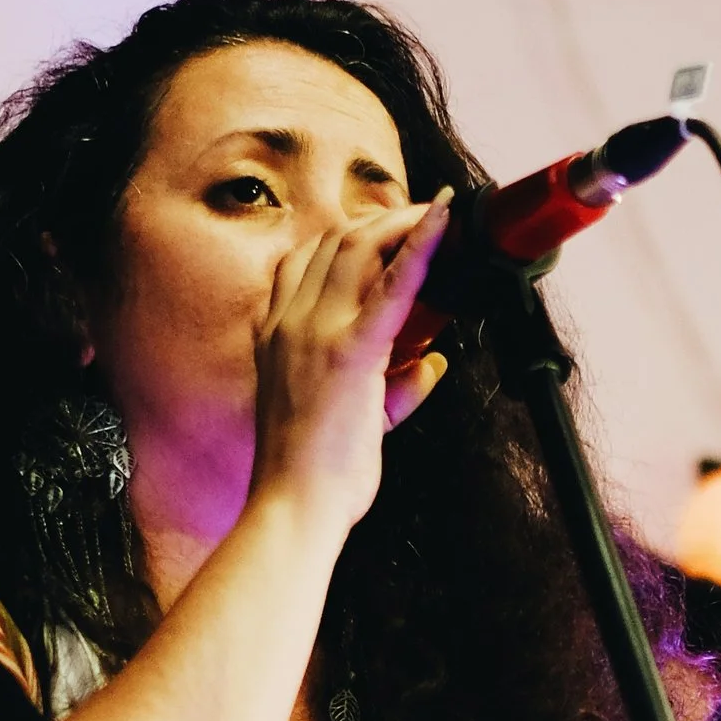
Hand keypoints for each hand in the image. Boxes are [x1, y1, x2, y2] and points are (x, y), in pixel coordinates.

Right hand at [249, 192, 450, 527]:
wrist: (291, 507)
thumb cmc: (313, 474)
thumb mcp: (344, 416)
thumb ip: (389, 385)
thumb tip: (430, 365)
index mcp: (276, 334)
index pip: (305, 260)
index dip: (347, 236)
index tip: (382, 229)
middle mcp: (288, 323)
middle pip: (335, 242)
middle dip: (382, 220)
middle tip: (425, 215)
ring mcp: (314, 333)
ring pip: (358, 248)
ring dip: (402, 223)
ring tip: (438, 214)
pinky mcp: (349, 352)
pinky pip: (392, 285)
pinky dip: (422, 244)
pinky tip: (445, 219)